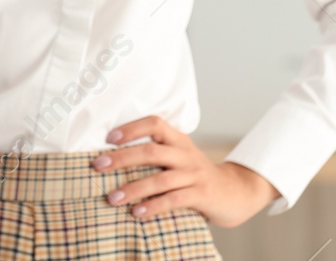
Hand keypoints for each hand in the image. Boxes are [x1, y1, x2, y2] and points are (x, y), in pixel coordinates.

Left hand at [93, 116, 279, 228]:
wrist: (237, 191)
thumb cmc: (197, 176)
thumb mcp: (180, 159)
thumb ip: (157, 155)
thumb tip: (112, 159)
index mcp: (179, 140)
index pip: (155, 123)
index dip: (132, 128)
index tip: (109, 138)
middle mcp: (186, 154)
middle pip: (152, 150)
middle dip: (122, 158)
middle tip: (98, 166)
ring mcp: (195, 175)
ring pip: (161, 178)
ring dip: (133, 188)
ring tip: (112, 198)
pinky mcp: (202, 195)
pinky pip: (174, 200)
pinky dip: (153, 206)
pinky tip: (137, 213)